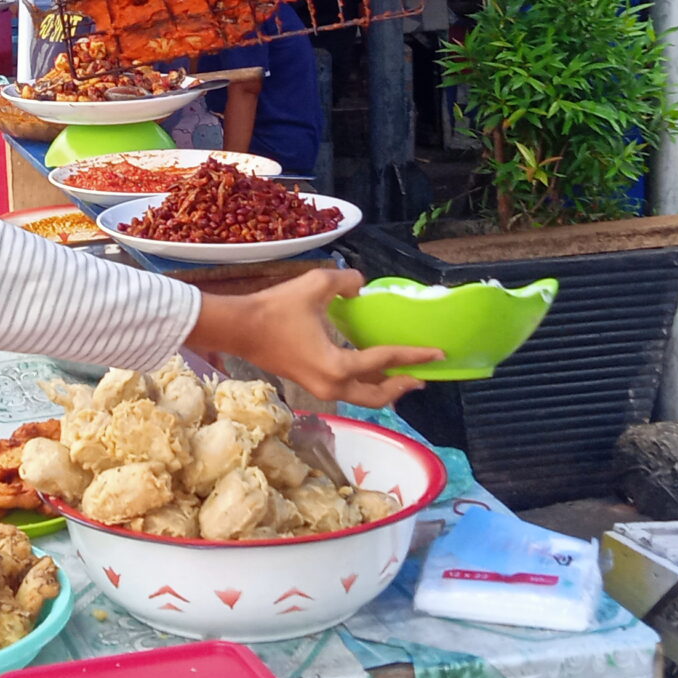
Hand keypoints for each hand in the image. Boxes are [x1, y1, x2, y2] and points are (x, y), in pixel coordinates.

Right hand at [189, 267, 444, 409]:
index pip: (385, 360)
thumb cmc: (277, 309)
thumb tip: (360, 285)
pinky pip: (349, 390)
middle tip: (423, 373)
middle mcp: (333, 385)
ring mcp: (321, 388)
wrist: (240, 328)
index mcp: (337, 365)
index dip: (413, 355)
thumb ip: (346, 281)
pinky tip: (373, 367)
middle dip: (403, 384)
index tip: (437, 353)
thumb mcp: (316, 285)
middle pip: (378, 395)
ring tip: (404, 373)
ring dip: (386, 387)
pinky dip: (367, 383)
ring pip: (364, 397)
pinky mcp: (312, 384)